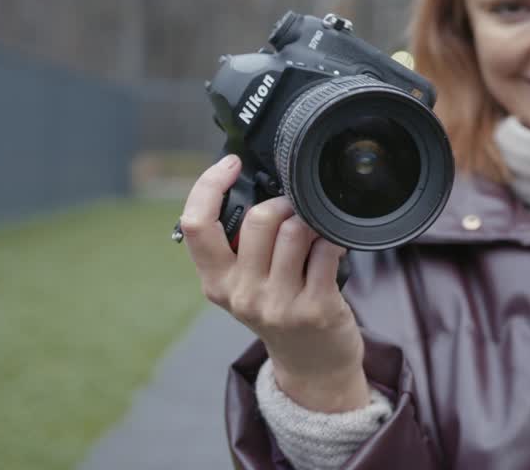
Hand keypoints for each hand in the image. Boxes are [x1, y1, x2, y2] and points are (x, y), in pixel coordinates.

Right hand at [179, 155, 368, 410]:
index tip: (230, 165)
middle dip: (282, 203)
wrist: (312, 366)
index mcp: (216, 283)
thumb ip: (240, 245)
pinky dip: (334, 241)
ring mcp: (278, 304)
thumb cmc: (280, 312)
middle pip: (259, 218)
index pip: (195, 225)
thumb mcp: (244, 285)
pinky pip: (327, 250)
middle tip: (293, 212)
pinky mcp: (315, 308)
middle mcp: (242, 294)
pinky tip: (332, 250)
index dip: (208, 185)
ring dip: (311, 221)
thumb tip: (252, 186)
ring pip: (296, 230)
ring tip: (314, 234)